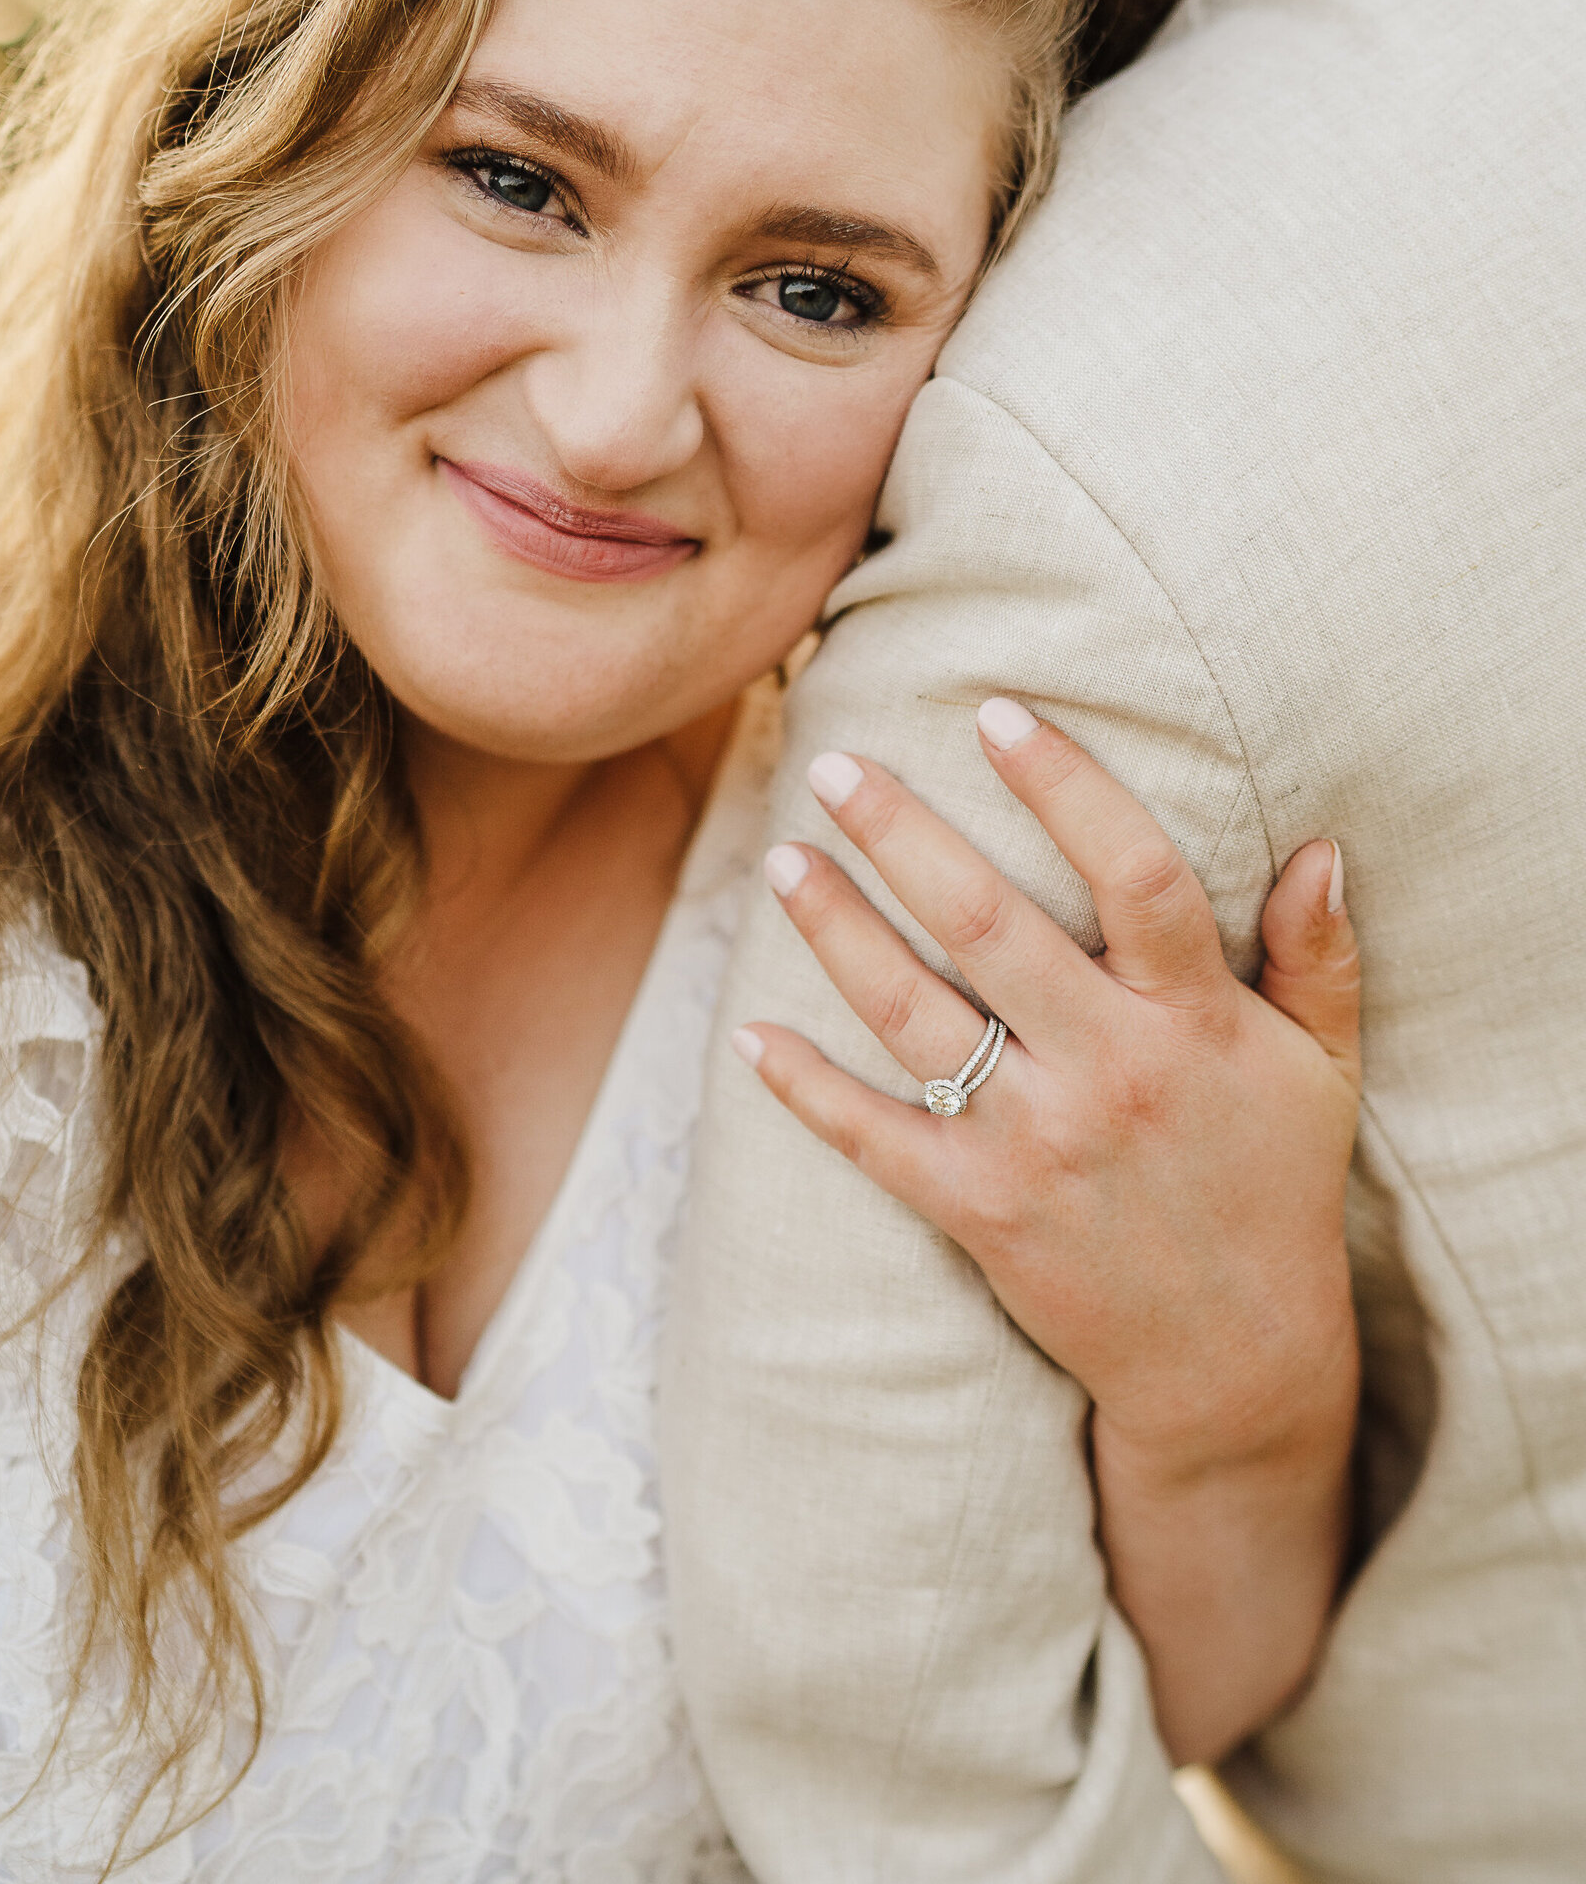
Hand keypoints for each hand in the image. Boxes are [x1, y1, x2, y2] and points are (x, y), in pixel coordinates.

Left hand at [735, 699, 1361, 1758]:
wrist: (1235, 1362)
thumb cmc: (1273, 1191)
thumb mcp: (1320, 1071)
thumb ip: (1319, 957)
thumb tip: (1318, 846)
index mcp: (1195, 1020)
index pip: (1134, 873)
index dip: (1064, 784)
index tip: (995, 711)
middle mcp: (1111, 1072)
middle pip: (991, 928)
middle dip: (904, 835)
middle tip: (832, 764)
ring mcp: (1038, 1146)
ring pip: (917, 1017)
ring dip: (839, 933)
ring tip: (783, 861)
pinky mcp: (980, 1213)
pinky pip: (877, 1142)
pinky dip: (809, 1091)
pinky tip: (753, 1035)